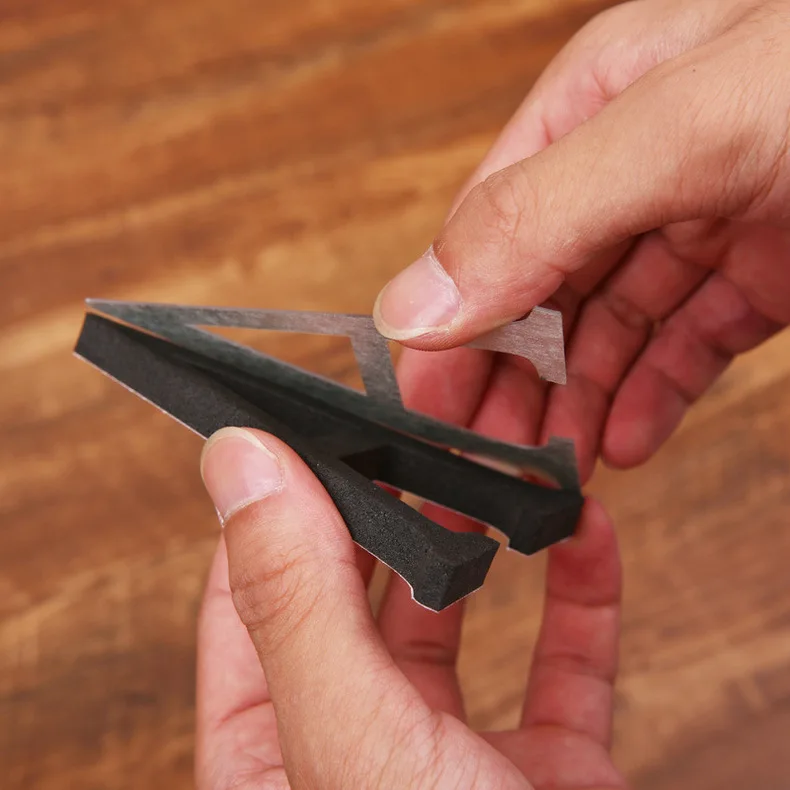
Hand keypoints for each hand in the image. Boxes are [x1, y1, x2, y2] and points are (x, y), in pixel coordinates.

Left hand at [195, 427, 624, 788]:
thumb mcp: (353, 743)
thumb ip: (292, 599)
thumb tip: (237, 462)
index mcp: (275, 759)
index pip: (249, 598)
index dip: (274, 503)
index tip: (308, 424)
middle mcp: (356, 755)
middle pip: (358, 596)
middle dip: (391, 504)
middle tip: (418, 425)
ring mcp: (457, 766)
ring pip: (460, 622)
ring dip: (485, 538)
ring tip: (498, 461)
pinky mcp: (551, 776)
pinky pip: (564, 667)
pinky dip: (578, 594)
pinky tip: (584, 531)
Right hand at [373, 0, 789, 482]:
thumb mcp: (696, 124)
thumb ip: (542, 213)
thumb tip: (412, 305)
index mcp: (593, 107)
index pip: (483, 238)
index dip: (449, 332)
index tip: (427, 419)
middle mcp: (635, 162)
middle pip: (539, 291)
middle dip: (506, 387)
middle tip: (481, 476)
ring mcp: (703, 214)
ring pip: (607, 328)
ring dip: (573, 407)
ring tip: (550, 479)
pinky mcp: (765, 266)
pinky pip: (684, 340)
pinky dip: (651, 396)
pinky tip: (629, 444)